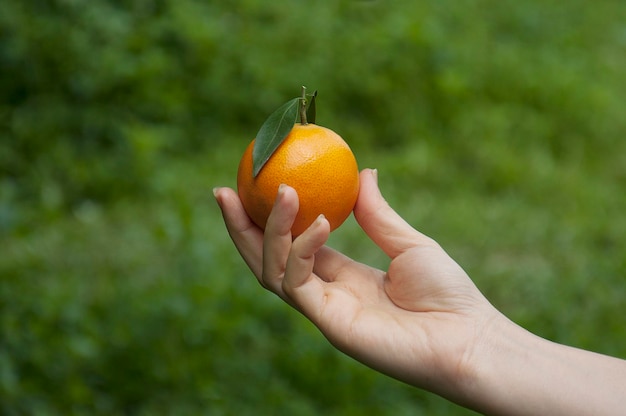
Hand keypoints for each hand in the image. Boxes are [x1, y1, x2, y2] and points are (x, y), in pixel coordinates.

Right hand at [214, 169, 500, 401]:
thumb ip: (377, 213)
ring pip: (272, 271)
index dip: (268, 219)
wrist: (469, 339)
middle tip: (226, 191)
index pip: (291, 245)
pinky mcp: (329, 322)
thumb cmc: (447, 295)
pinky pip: (298, 282)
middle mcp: (325, 294)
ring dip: (268, 231)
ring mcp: (323, 310)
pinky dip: (301, 249)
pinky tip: (320, 222)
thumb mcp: (408, 243)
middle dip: (241, 228)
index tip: (255, 185)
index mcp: (341, 276)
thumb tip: (364, 171)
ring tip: (281, 191)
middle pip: (267, 259)